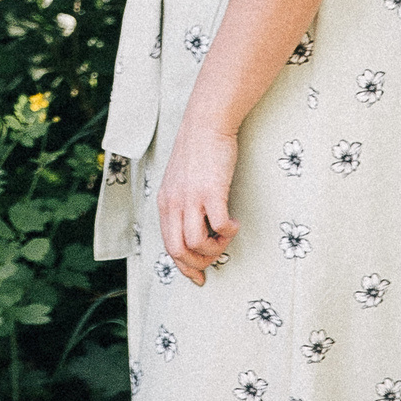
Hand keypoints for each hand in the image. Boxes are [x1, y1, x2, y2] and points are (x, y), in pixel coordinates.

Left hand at [157, 115, 241, 286]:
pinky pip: (219, 225)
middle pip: (179, 250)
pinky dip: (229, 232)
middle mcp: (174, 203)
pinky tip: (234, 223)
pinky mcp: (211, 191)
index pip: (168, 245)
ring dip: (215, 249)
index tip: (199, 277)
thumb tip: (193, 229)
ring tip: (226, 236)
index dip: (183, 267)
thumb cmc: (197, 151)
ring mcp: (191, 198)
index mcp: (165, 203)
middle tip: (215, 259)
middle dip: (198, 264)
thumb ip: (181, 203)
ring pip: (197, 243)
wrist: (206, 123)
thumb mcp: (179, 180)